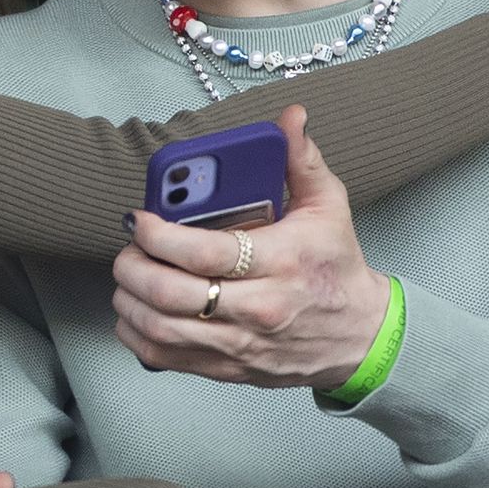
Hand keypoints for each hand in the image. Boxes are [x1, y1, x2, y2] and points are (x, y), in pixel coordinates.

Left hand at [113, 105, 387, 392]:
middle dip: (134, 266)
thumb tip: (290, 118)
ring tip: (128, 275)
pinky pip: (165, 358)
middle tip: (129, 247)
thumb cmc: (336, 266)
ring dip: (129, 299)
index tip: (139, 219)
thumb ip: (301, 159)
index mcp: (281, 263)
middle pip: (171, 294)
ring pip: (160, 329)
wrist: (359, 335)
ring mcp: (240, 344)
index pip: (205, 254)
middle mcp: (258, 309)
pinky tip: (135, 311)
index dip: (159, 235)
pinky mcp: (228, 368)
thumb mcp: (329, 206)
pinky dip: (136, 335)